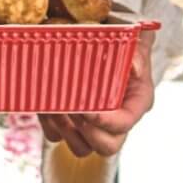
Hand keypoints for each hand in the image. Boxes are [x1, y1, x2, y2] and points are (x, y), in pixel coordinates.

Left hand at [39, 29, 154, 158]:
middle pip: (107, 147)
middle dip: (87, 132)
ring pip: (81, 148)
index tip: (85, 110)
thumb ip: (137, 51)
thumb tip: (135, 67)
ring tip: (56, 107)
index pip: (124, 124)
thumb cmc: (116, 39)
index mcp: (135, 102)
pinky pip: (55, 136)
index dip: (105, 122)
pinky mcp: (67, 122)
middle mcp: (115, 119)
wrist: (95, 35)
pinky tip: (46, 104)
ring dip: (66, 131)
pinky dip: (49, 124)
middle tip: (72, 109)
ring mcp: (91, 124)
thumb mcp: (132, 39)